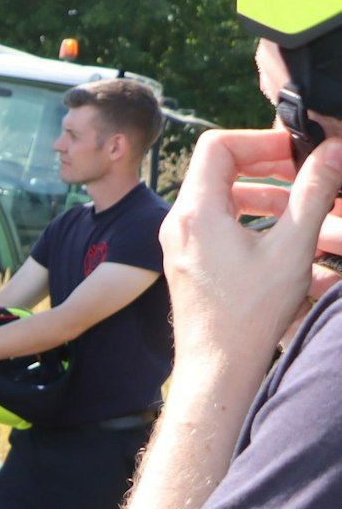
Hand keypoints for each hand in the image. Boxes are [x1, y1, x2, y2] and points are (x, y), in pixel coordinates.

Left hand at [161, 130, 341, 375]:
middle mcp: (181, 223)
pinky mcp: (192, 262)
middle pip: (222, 171)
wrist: (216, 368)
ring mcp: (183, 243)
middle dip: (271, 168)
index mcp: (196, 211)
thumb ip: (313, 193)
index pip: (218, 146)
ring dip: (271, 199)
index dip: (261, 140)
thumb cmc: (247, 315)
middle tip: (311, 174)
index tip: (298, 151)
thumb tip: (332, 151)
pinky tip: (295, 245)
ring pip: (227, 202)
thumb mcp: (290, 248)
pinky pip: (224, 228)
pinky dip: (258, 225)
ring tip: (311, 210)